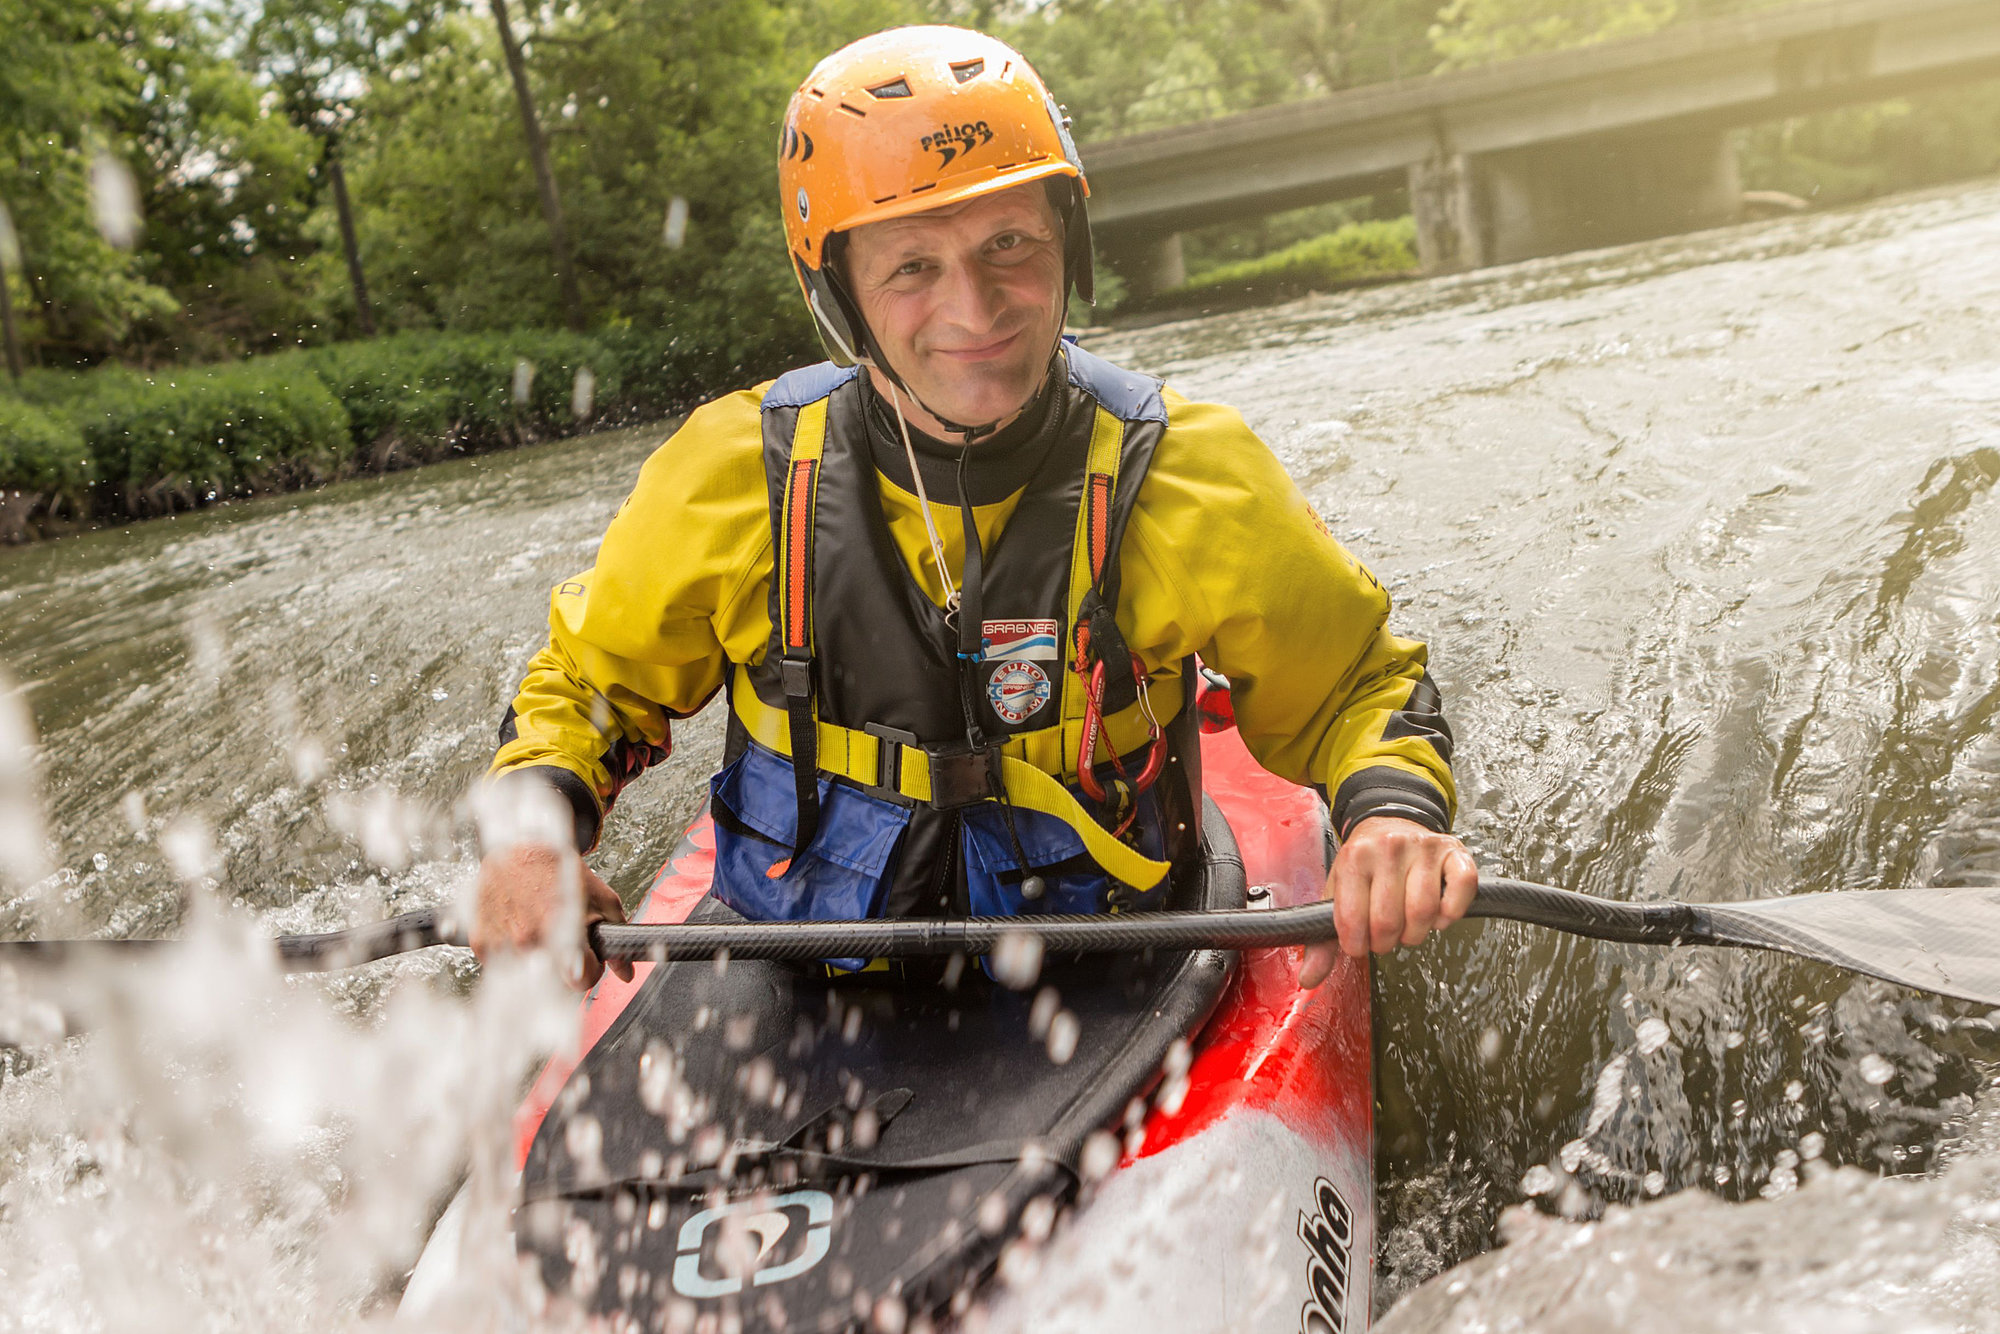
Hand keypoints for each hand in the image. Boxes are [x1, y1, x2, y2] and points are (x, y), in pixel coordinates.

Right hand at [470, 841, 633, 991]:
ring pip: (525, 973)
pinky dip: (510, 950)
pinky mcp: (481, 941)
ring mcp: (502, 944)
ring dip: (534, 958)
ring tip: (537, 928)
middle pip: (552, 982)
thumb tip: (625, 972)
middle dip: (562, 967)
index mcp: (563, 935)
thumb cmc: (558, 870)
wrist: (518, 846)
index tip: (587, 961)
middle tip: (561, 941)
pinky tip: (517, 926)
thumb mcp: (601, 899)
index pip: (581, 982)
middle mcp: (530, 943)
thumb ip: (616, 937)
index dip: (589, 971)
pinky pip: (499, 962)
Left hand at [1298, 816, 1477, 988]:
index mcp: (1355, 857)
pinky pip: (1462, 887)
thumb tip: (1309, 979)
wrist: (1389, 825)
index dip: (1357, 945)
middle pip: (1389, 922)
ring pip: (1424, 912)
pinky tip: (1438, 916)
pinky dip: (1451, 913)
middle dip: (1386, 942)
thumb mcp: (1336, 895)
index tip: (1359, 943)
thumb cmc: (1363, 867)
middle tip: (1384, 936)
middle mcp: (1389, 848)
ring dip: (1416, 934)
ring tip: (1407, 927)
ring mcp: (1424, 848)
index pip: (1353, 921)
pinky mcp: (1454, 851)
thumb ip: (1322, 941)